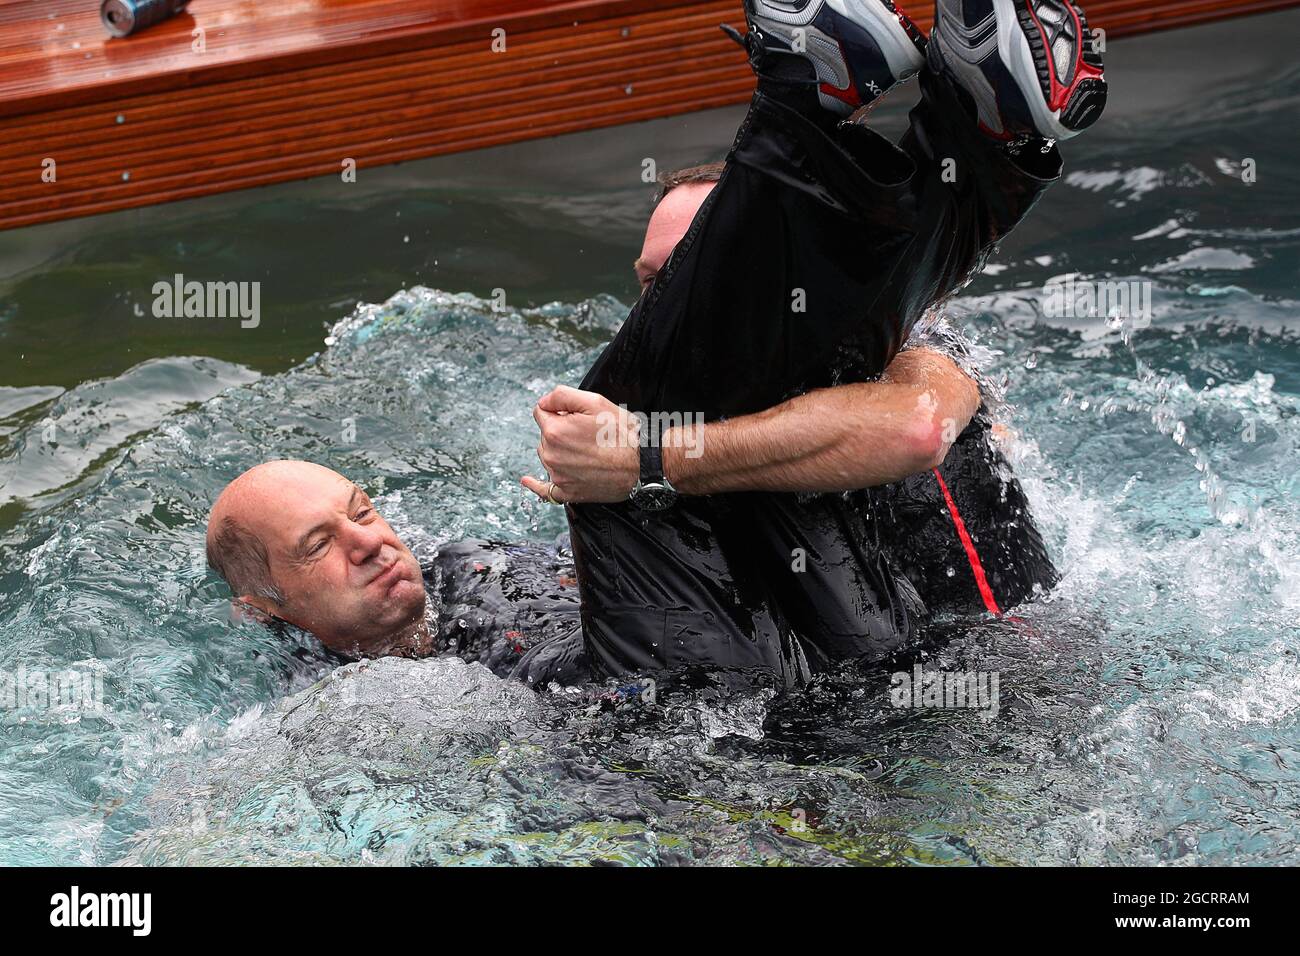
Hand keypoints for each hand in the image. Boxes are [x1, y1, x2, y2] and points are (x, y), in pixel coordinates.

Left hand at [521, 385, 638, 504]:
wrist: (642, 465)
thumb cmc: (622, 434)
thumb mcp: (595, 402)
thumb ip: (562, 396)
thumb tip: (543, 402)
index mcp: (554, 431)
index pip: (541, 412)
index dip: (560, 411)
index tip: (578, 417)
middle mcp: (551, 455)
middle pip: (544, 435)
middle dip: (560, 431)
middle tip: (589, 435)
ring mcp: (558, 476)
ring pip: (548, 456)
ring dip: (560, 451)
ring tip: (588, 452)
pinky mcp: (567, 492)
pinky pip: (545, 490)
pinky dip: (536, 485)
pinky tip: (528, 481)